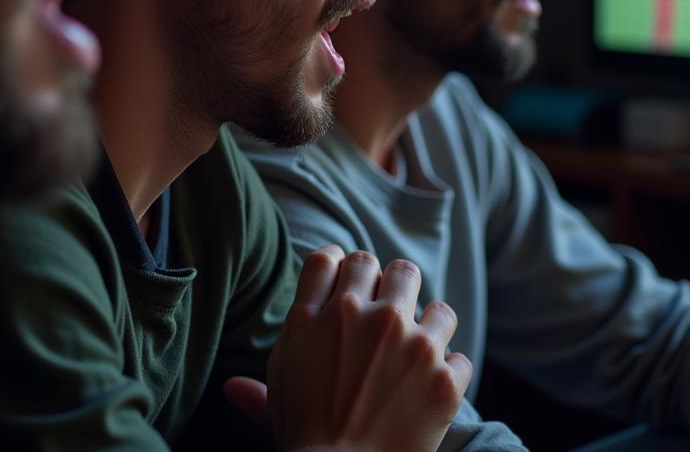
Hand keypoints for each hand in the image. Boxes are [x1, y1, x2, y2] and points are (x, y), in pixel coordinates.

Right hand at [229, 244, 470, 451]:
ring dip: (430, 329)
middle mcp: (367, 318)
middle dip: (393, 290)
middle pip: (392, 268)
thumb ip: (262, 380)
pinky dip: (451, 376)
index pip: (334, 257)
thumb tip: (229, 387)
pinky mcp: (444, 378)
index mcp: (321, 315)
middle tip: (390, 317)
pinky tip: (433, 391)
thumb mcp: (279, 396)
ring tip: (420, 353)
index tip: (350, 284)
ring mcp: (410, 344)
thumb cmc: (305, 440)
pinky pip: (461, 357)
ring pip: (436, 307)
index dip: (343, 268)